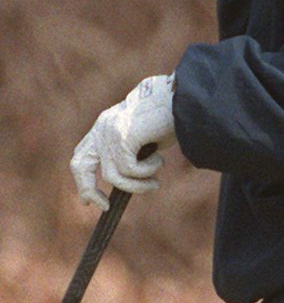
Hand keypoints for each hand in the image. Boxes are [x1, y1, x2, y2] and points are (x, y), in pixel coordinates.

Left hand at [70, 74, 175, 211]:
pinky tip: (160, 159)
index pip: (83, 152)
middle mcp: (103, 126)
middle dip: (88, 189)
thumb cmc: (170, 117)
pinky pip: (130, 170)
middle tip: (105, 205)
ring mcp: (111, 131)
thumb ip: (130, 153)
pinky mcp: (123, 138)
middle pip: (81, 164)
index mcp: (106, 123)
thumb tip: (127, 180)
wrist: (182, 98)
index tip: (90, 200)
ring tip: (155, 183)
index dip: (84, 178)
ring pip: (113, 175)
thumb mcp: (144, 138)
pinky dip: (147, 171)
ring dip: (137, 185)